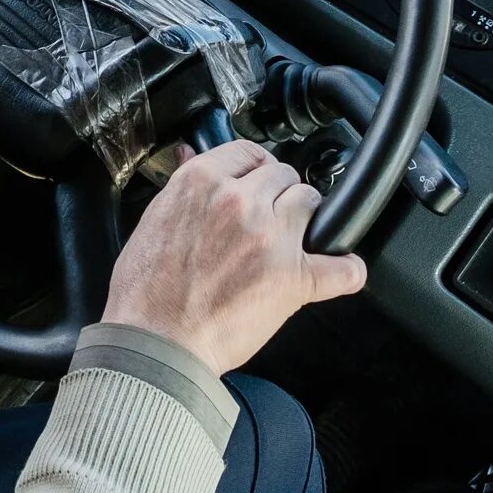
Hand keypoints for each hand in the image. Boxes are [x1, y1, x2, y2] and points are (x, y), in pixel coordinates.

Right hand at [101, 140, 366, 376]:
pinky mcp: (292, 279)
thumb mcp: (154, 218)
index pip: (248, 152)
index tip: (256, 181)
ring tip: (294, 237)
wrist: (155, 339)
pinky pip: (340, 267)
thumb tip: (192, 155)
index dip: (254, 168)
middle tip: (269, 215)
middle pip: (283, 174)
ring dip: (305, 218)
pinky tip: (345, 268)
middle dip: (278, 192)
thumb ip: (184, 188)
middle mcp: (239, 202)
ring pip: (311, 202)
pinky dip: (347, 269)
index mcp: (201, 182)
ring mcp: (270, 238)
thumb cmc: (146, 289)